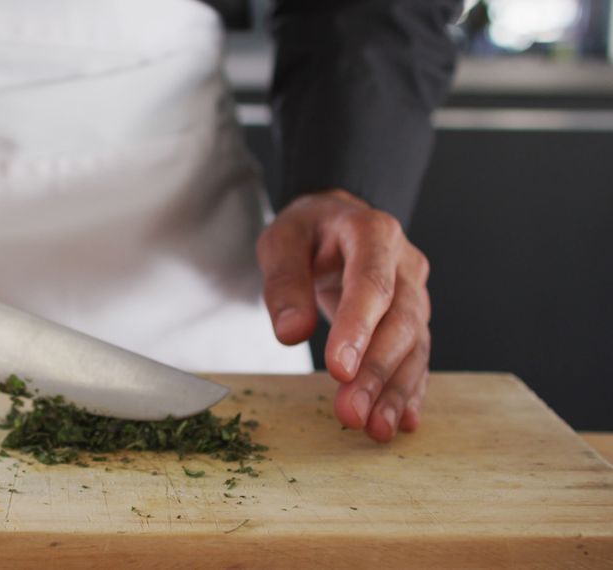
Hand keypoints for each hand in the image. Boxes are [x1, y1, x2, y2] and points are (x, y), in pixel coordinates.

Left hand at [257, 189, 430, 441]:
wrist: (336, 221)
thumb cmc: (308, 231)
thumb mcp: (281, 241)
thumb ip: (283, 282)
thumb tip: (291, 332)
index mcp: (372, 233)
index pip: (371, 284)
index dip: (358, 329)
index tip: (338, 370)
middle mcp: (405, 263)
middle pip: (398, 322)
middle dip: (376, 373)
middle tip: (351, 413)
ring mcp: (415, 292)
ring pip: (414, 345)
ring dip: (396, 391)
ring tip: (376, 429)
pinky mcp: (414, 319)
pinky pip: (417, 356)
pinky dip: (410, 391)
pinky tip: (402, 421)